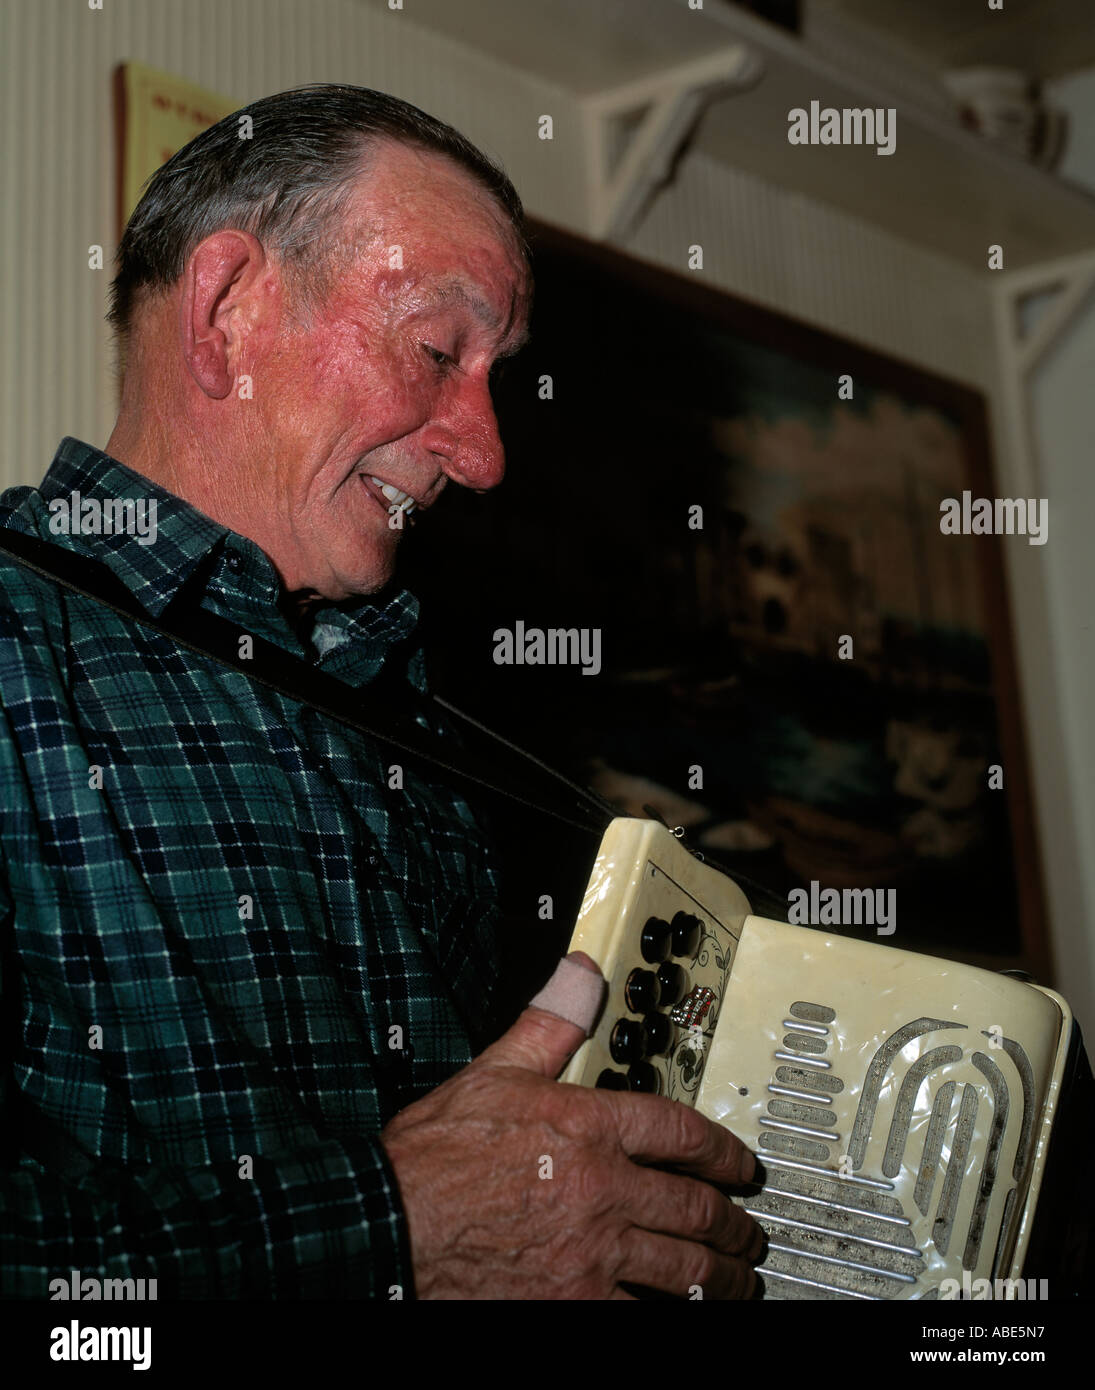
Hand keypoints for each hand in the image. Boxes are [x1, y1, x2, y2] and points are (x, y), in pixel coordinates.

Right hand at [379, 953, 764, 1298]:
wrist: (391, 1225)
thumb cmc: (433, 1157)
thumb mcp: (493, 1071)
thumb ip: (549, 1023)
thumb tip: (580, 973)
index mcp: (589, 1128)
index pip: (680, 1133)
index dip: (722, 1150)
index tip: (741, 1166)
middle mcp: (604, 1192)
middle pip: (694, 1209)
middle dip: (732, 1223)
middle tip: (750, 1232)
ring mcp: (593, 1255)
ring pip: (682, 1272)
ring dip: (718, 1279)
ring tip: (734, 1282)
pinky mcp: (574, 1305)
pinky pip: (640, 1314)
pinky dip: (666, 1314)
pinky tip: (675, 1313)